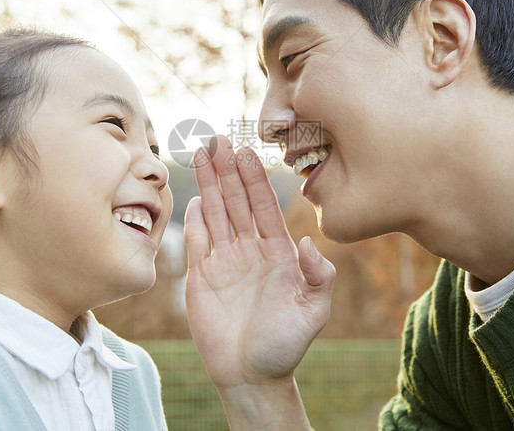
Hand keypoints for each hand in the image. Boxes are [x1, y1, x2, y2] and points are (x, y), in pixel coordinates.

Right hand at [184, 135, 334, 391]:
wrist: (251, 375)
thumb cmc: (285, 345)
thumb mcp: (314, 311)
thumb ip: (319, 276)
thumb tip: (310, 242)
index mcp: (278, 252)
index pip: (264, 206)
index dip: (255, 178)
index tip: (248, 151)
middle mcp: (250, 250)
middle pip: (237, 201)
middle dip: (228, 170)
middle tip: (220, 138)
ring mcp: (224, 260)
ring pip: (216, 213)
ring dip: (209, 184)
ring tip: (203, 153)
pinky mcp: (201, 276)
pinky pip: (198, 240)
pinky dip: (195, 218)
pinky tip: (194, 196)